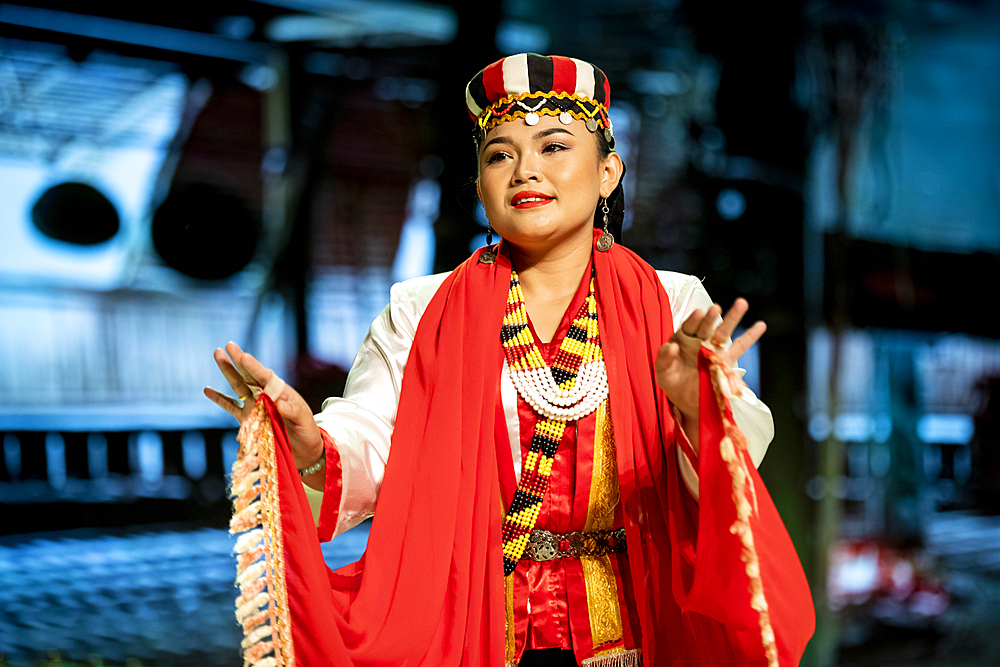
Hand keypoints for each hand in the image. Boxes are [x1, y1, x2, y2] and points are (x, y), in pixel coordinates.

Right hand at [204, 342, 323, 470]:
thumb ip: (293, 412)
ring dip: (227, 372)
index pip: (265, 376)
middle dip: (238, 360)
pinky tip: (207, 389)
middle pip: (249, 375)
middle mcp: (265, 395)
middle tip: (228, 345)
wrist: (304, 450)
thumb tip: (279, 404)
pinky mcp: (247, 420)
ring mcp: (254, 406)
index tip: (243, 355)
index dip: (253, 366)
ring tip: (217, 355)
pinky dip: (219, 399)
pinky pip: (230, 407)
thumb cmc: (307, 431)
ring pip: (238, 386)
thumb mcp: (304, 420)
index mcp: (280, 392)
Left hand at [655, 298, 765, 419]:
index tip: (699, 313)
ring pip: (724, 332)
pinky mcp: (726, 361)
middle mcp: (699, 341)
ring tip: (741, 303)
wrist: (687, 400)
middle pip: (706, 327)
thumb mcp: (663, 372)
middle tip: (715, 308)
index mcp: (683, 340)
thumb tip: (670, 346)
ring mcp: (714, 350)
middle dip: (711, 317)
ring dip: (732, 318)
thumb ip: (664, 358)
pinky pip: (739, 348)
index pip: (688, 327)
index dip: (694, 320)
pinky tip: (760, 325)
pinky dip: (750, 336)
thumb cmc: (673, 381)